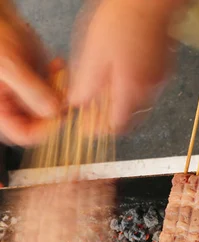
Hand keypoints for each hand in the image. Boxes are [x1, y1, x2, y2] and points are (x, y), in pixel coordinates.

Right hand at [0, 2, 60, 145]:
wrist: (0, 22)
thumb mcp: (8, 66)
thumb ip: (30, 90)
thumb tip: (53, 112)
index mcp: (2, 110)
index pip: (25, 134)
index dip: (45, 129)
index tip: (60, 115)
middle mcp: (17, 107)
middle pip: (44, 122)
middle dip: (57, 108)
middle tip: (64, 92)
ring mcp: (31, 96)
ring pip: (56, 107)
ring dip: (62, 92)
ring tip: (58, 71)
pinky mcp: (43, 84)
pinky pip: (59, 90)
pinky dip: (62, 79)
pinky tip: (57, 64)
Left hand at [69, 0, 184, 133]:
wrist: (150, 0)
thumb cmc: (122, 20)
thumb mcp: (92, 53)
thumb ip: (85, 84)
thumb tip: (77, 103)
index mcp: (131, 89)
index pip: (117, 126)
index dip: (101, 130)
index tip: (88, 128)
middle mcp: (151, 89)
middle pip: (132, 118)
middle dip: (113, 119)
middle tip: (94, 113)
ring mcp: (161, 78)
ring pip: (142, 103)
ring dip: (124, 104)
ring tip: (105, 93)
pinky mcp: (165, 67)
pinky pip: (149, 87)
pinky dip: (135, 90)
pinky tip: (122, 75)